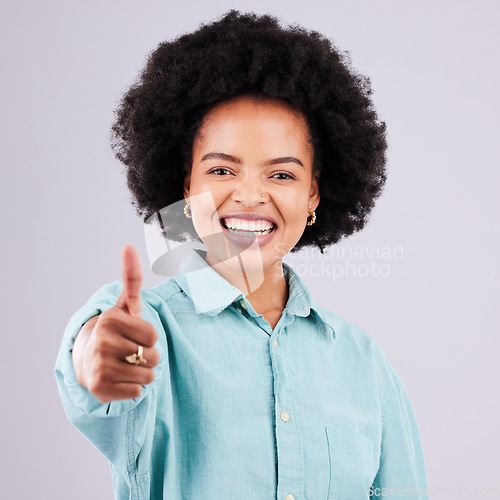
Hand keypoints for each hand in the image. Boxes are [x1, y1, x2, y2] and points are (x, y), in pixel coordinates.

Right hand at [73, 245, 159, 402]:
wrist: (87, 360)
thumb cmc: (116, 331)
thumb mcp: (125, 305)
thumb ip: (131, 278)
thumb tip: (129, 246)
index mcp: (110, 319)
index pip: (154, 337)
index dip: (149, 338)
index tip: (133, 335)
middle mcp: (102, 342)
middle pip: (153, 357)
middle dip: (148, 356)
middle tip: (130, 352)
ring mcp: (98, 366)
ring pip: (147, 376)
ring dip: (142, 373)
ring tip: (125, 365)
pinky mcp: (99, 389)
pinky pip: (137, 392)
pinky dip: (133, 388)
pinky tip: (119, 379)